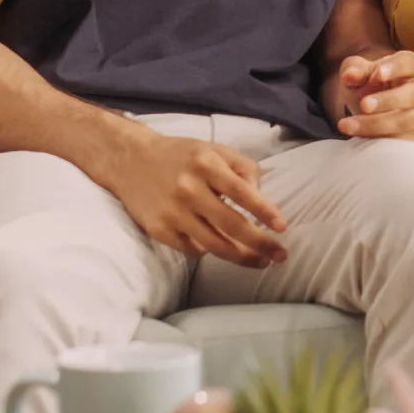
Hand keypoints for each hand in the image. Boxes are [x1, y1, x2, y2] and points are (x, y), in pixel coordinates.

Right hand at [106, 131, 288, 267]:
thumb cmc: (183, 156)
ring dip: (241, 256)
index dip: (265, 212)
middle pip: (231, 224)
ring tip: (260, 262)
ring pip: (213, 244)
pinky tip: (221, 248)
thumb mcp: (215, 150)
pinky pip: (192, 249)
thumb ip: (243, 169)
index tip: (282, 228)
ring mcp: (172, 212)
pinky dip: (209, 251)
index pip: (242, 192)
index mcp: (206, 164)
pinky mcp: (158, 230)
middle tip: (279, 256)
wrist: (130, 161)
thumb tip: (261, 199)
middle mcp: (188, 188)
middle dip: (260, 243)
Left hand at [334, 50, 413, 141]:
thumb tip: (349, 75)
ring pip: (406, 120)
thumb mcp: (360, 74)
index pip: (409, 62)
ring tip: (348, 125)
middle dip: (388, 100)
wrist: (377, 111)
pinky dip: (379, 140)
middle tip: (364, 105)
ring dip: (376, 124)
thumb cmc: (372, 85)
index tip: (378, 73)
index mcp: (413, 66)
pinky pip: (402, 141)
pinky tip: (359, 138)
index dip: (395, 67)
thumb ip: (354, 71)